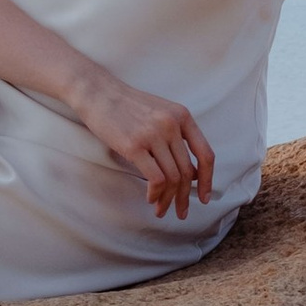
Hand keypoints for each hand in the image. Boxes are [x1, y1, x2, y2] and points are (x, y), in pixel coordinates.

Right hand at [82, 75, 217, 216]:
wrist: (98, 93)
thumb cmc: (127, 107)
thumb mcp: (161, 113)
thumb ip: (177, 136)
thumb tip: (192, 172)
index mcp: (182, 116)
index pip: (205, 154)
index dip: (208, 180)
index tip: (204, 198)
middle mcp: (171, 125)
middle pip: (187, 172)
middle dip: (185, 197)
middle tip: (181, 212)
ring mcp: (153, 135)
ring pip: (172, 178)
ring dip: (168, 199)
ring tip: (161, 209)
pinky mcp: (134, 146)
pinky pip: (155, 179)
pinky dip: (155, 193)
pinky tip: (150, 198)